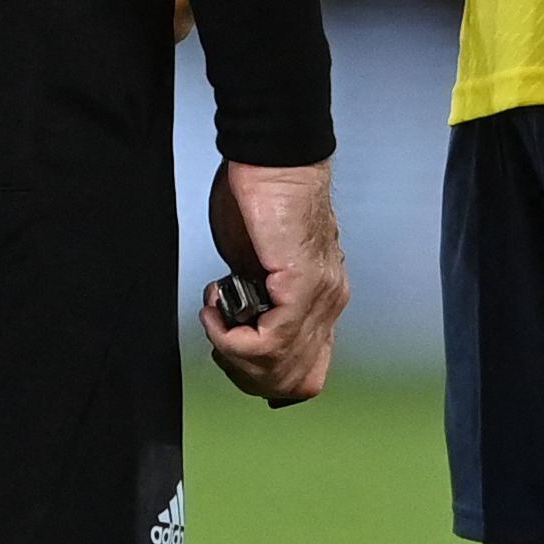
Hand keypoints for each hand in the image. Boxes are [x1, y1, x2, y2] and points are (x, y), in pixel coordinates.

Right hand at [202, 159, 344, 404]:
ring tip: (215, 320)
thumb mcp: (258, 265)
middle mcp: (328, 303)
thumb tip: (238, 327)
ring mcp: (319, 297)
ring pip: (280, 369)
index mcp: (321, 299)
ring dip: (234, 354)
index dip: (261, 373)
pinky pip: (269, 342)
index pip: (307, 372)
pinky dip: (231, 338)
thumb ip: (258, 301)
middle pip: (295, 381)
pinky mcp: (302, 286)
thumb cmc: (263, 200)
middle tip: (219, 339)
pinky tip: (217, 312)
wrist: (274, 162)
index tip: (231, 350)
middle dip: (244, 372)